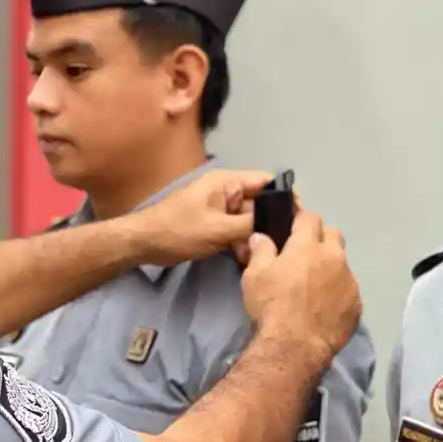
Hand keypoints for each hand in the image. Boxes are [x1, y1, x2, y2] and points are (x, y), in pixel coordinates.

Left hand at [128, 169, 272, 265]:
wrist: (144, 243)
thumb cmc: (179, 230)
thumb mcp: (219, 229)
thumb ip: (252, 224)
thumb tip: (281, 223)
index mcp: (227, 182)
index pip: (266, 181)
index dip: (284, 197)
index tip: (299, 220)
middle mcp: (226, 191)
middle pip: (260, 204)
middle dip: (268, 224)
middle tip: (280, 246)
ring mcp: (219, 208)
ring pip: (249, 221)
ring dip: (253, 238)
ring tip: (255, 256)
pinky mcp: (213, 224)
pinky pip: (235, 230)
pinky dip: (240, 243)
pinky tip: (243, 259)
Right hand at [240, 210, 361, 360]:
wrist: (295, 345)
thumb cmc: (271, 305)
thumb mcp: (254, 276)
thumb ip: (260, 251)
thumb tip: (261, 236)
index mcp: (307, 247)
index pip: (310, 218)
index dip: (300, 220)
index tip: (291, 229)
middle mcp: (334, 258)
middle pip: (333, 235)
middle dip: (320, 238)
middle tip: (303, 254)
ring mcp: (349, 282)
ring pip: (342, 263)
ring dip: (330, 267)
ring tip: (313, 285)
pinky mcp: (357, 305)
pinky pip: (348, 290)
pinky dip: (337, 291)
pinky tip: (323, 306)